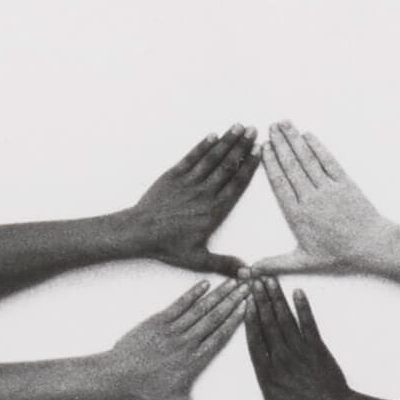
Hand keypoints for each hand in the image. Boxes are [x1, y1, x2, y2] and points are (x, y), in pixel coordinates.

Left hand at [108, 279, 249, 399]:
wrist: (118, 375)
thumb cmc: (147, 391)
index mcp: (194, 361)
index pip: (221, 337)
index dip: (237, 321)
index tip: (250, 308)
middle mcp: (186, 342)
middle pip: (215, 318)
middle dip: (233, 301)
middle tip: (248, 287)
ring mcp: (172, 330)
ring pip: (200, 309)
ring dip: (218, 294)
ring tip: (233, 281)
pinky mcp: (158, 321)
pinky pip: (179, 304)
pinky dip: (193, 293)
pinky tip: (206, 284)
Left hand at [129, 126, 260, 275]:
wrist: (139, 232)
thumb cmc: (168, 246)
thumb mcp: (198, 259)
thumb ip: (224, 264)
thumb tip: (248, 272)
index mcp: (214, 211)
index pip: (237, 184)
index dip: (249, 166)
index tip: (259, 152)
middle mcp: (204, 193)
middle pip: (228, 166)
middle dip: (242, 147)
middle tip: (254, 130)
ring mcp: (188, 182)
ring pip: (212, 158)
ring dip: (226, 142)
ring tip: (238, 127)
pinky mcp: (173, 176)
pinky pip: (191, 158)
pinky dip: (202, 146)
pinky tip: (213, 135)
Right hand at [217, 277, 358, 399]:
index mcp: (267, 374)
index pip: (254, 341)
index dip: (248, 320)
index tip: (241, 302)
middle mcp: (282, 359)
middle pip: (268, 324)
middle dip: (260, 300)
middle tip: (252, 279)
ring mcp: (301, 352)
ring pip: (286, 321)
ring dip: (277, 299)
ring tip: (269, 279)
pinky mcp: (318, 349)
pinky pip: (310, 324)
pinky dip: (304, 307)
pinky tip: (298, 291)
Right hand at [250, 122, 393, 274]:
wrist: (370, 245)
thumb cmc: (338, 255)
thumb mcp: (304, 262)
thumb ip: (276, 263)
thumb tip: (252, 271)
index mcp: (297, 214)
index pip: (279, 183)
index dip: (270, 163)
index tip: (263, 148)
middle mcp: (310, 197)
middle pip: (291, 166)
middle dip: (279, 144)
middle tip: (270, 127)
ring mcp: (328, 188)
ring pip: (307, 160)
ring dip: (295, 140)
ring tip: (284, 124)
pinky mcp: (345, 183)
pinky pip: (328, 161)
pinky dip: (318, 147)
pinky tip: (308, 136)